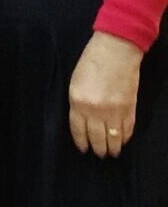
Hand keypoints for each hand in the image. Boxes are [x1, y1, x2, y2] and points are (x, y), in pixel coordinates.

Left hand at [68, 30, 143, 157]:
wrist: (116, 51)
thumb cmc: (91, 63)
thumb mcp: (75, 83)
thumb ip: (78, 103)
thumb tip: (82, 119)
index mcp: (78, 102)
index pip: (78, 129)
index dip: (81, 142)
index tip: (83, 149)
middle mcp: (95, 110)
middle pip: (96, 137)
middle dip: (97, 148)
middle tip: (99, 155)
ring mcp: (114, 110)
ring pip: (113, 136)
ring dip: (112, 147)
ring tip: (112, 153)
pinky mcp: (129, 107)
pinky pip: (127, 128)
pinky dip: (125, 137)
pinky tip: (123, 141)